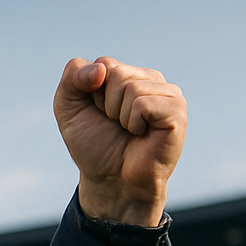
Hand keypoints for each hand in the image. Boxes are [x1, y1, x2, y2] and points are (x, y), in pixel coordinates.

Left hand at [54, 57, 185, 227]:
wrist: (112, 181)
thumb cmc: (94, 146)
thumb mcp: (69, 110)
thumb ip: (72, 79)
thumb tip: (100, 68)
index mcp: (127, 75)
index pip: (102, 64)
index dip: (90, 94)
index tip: (99, 114)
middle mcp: (150, 80)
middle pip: (116, 73)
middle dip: (105, 105)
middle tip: (115, 125)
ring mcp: (167, 93)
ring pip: (130, 87)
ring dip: (119, 116)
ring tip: (130, 131)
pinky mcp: (176, 110)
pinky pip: (143, 103)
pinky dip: (133, 123)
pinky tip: (142, 134)